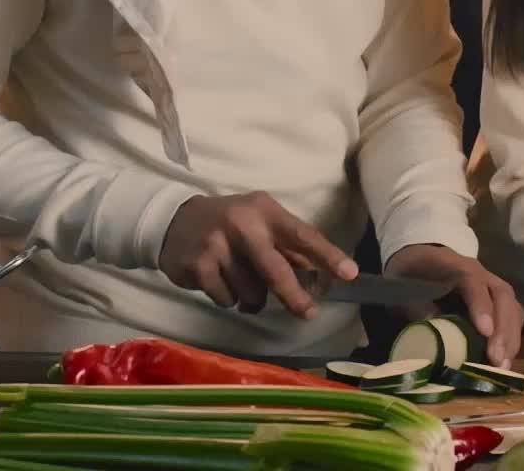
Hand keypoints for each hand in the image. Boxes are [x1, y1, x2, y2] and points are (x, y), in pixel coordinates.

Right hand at [160, 192, 358, 319]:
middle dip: (294, 296)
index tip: (350, 274)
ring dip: (251, 298)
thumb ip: (287, 246)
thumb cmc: (229, 224)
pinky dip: (228, 298)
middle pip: (276, 270)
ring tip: (241, 283)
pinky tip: (219, 282)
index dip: (327, 255)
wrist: (173, 221)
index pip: (302, 234)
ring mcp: (218, 244)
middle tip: (308, 312)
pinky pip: (226, 299)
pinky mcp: (199, 264)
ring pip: (251, 292)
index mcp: (265, 211)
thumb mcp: (258, 222)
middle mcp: (243, 224)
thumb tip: (321, 274)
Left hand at [385, 243, 523, 366]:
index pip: (473, 281)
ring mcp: (491, 286)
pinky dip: (510, 339)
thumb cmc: (411, 274)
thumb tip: (434, 335)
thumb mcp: (404, 288)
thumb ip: (417, 308)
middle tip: (497, 360)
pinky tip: (505, 360)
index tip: (485, 332)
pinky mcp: (495, 301)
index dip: (481, 306)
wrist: (419, 258)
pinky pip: (512, 317)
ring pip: (512, 307)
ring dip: (510, 338)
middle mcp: (480, 273)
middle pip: (501, 295)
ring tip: (503, 366)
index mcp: (454, 265)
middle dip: (503, 329)